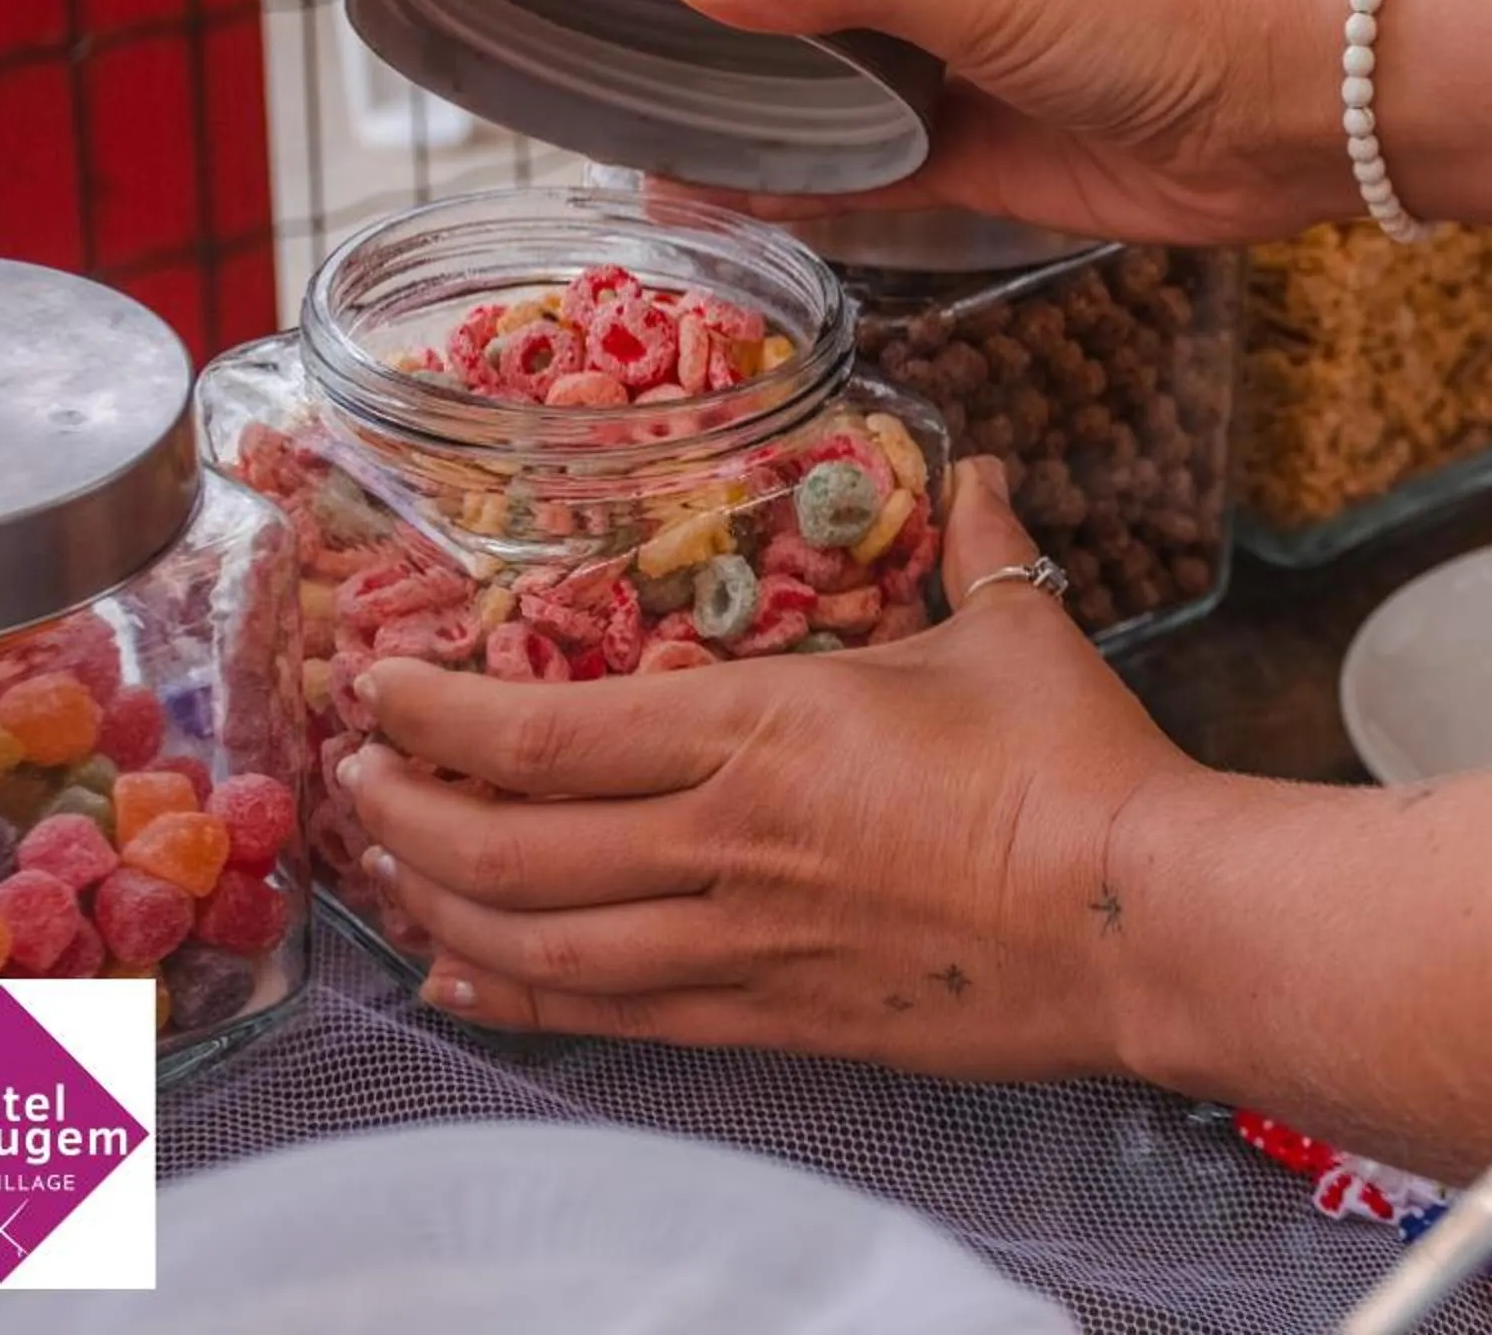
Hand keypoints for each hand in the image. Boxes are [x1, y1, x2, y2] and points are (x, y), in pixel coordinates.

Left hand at [338, 458, 1203, 1074]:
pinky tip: (465, 984)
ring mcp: (740, 943)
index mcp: (760, 729)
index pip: (546, 729)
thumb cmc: (1075, 765)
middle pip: (506, 846)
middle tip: (352, 781)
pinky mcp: (776, 1018)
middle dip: (404, 812)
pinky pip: (613, 1018)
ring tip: (387, 873)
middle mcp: (721, 842)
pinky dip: (519, 1003)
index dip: (436, 711)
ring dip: (440, 907)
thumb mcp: (1016, 629)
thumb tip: (980, 474)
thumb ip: (975, 547)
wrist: (1138, 920)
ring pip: (537, 943)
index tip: (375, 685)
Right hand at [659, 0, 1353, 243]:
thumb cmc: (1147, 20)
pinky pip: (853, 173)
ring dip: (725, 119)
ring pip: (802, 94)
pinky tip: (708, 208)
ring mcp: (938, 75)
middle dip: (674, 32)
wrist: (1277, 117)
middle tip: (555, 70)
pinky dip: (787, 188)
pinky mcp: (969, 161)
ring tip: (612, 148)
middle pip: (764, 2)